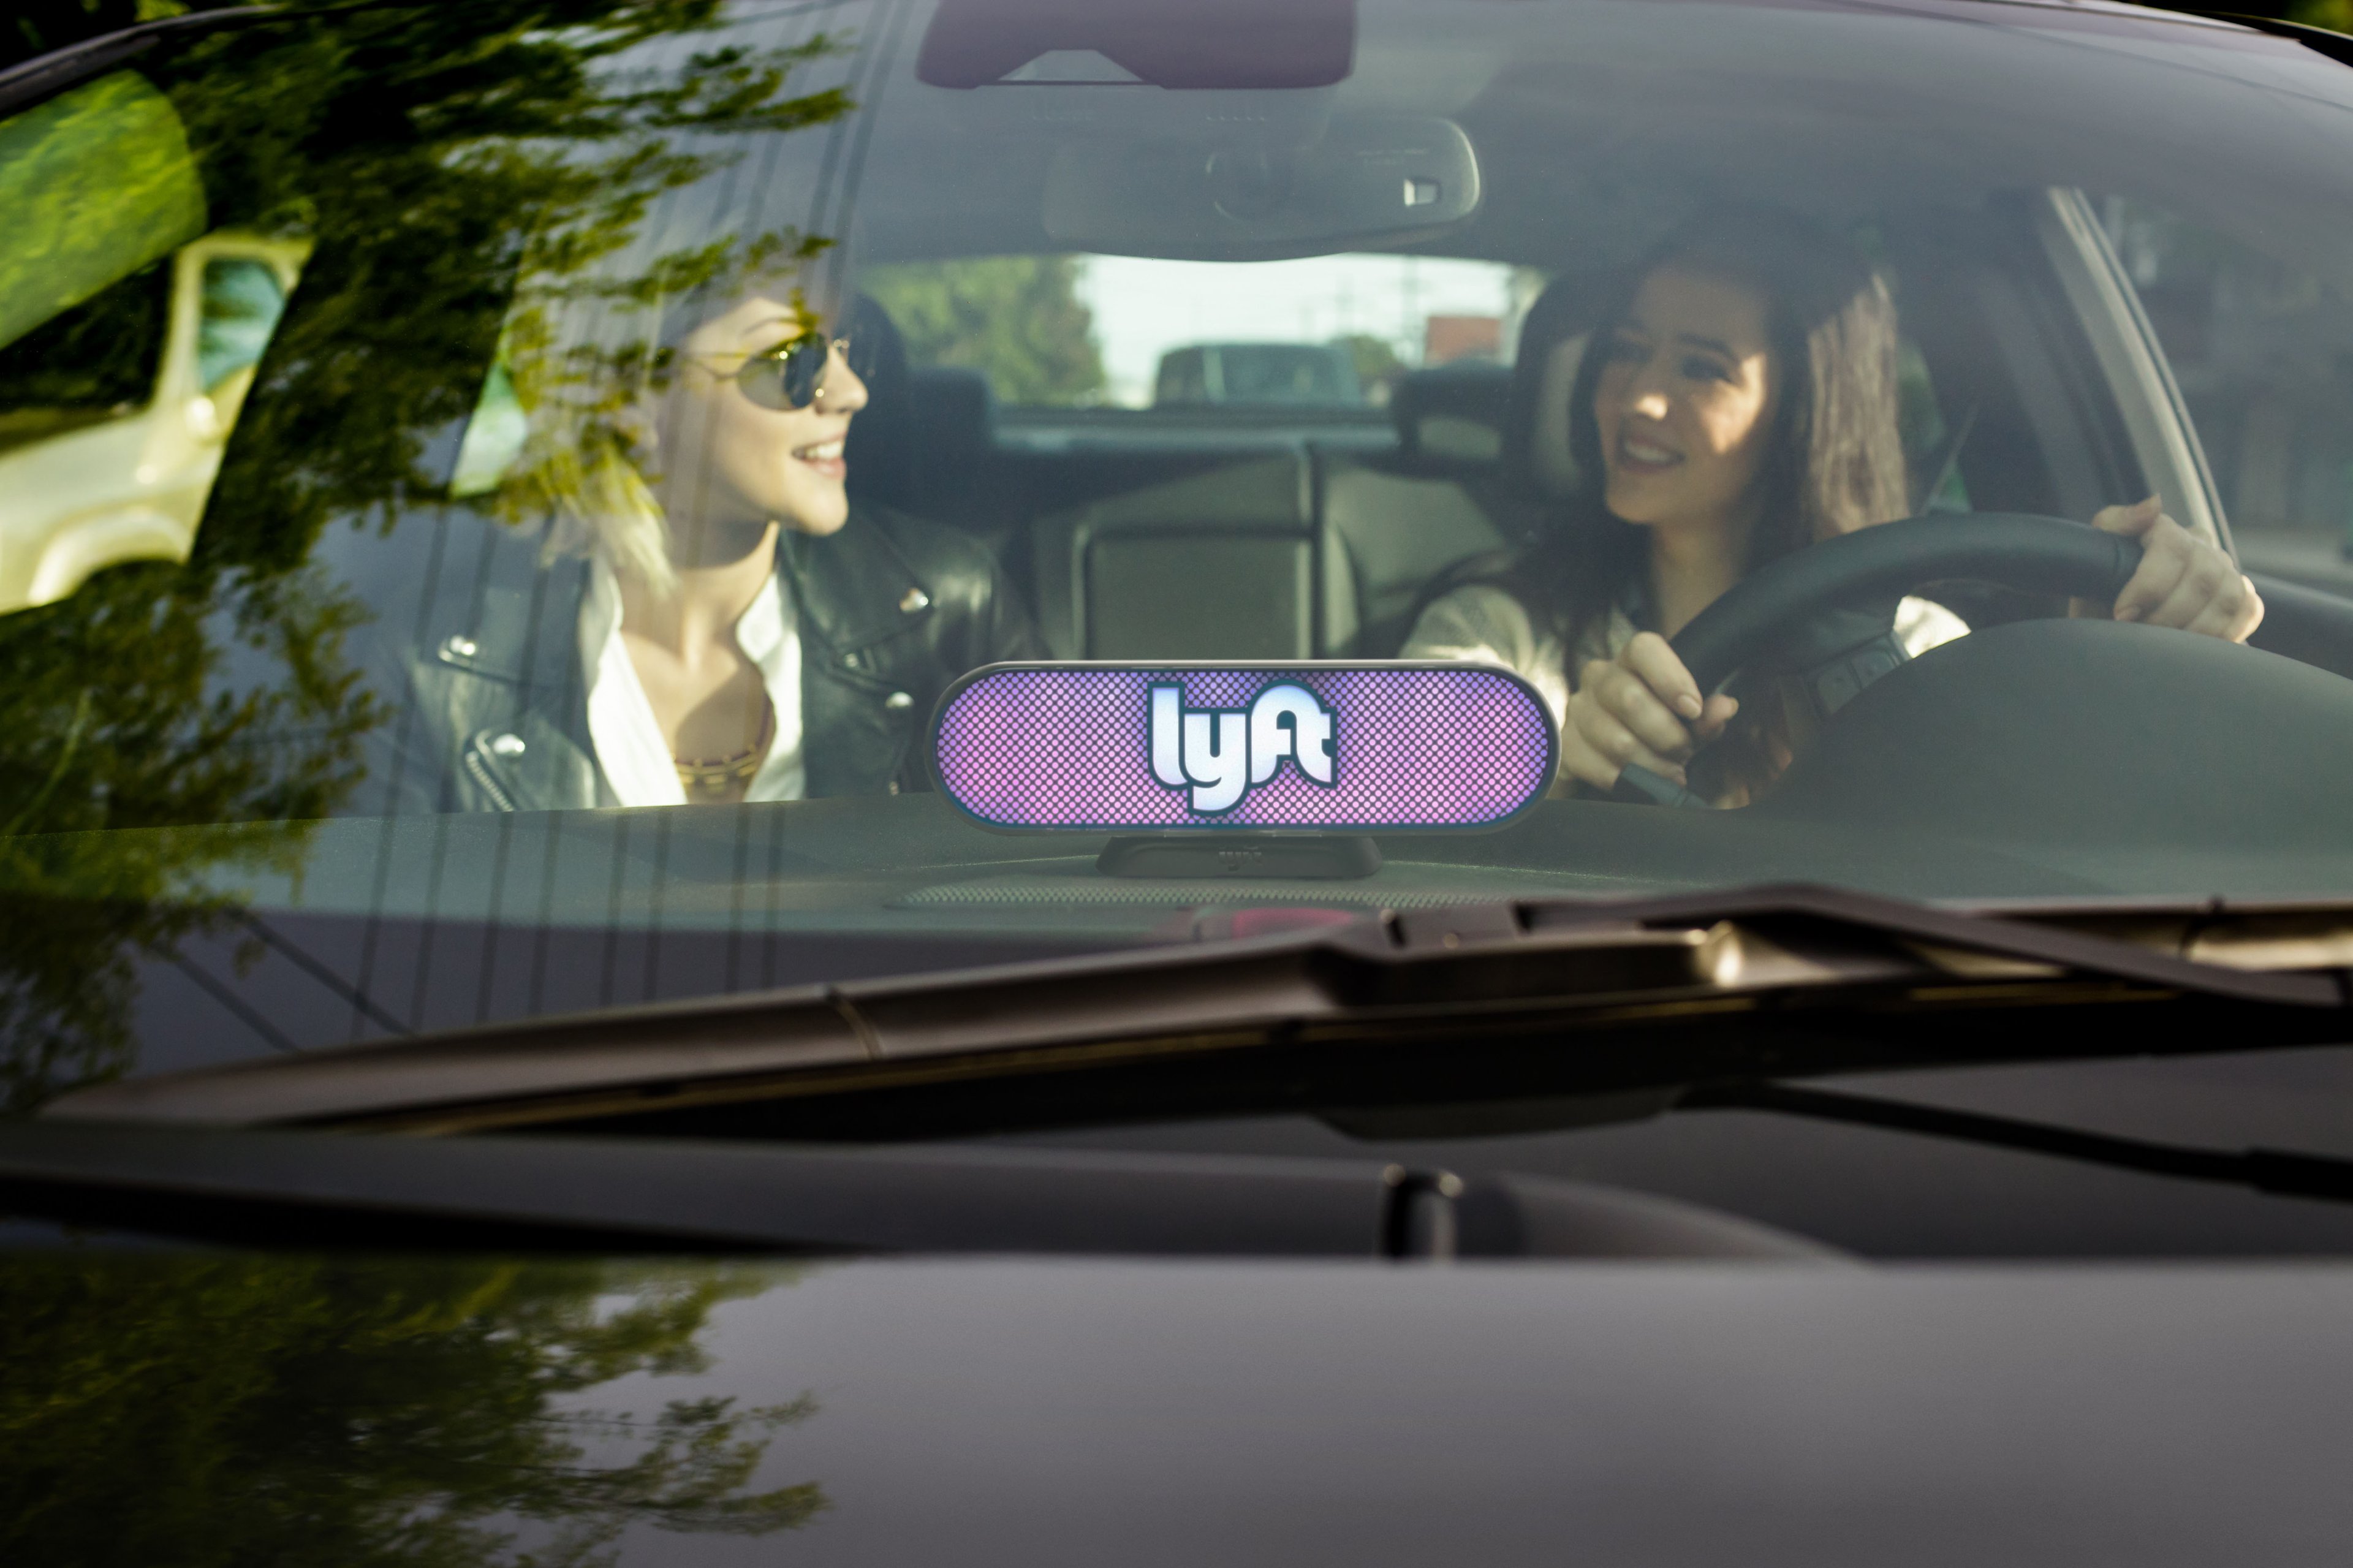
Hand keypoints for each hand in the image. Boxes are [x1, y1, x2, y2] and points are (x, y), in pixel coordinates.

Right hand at [1562, 631, 1739, 792]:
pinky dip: (1627, 781)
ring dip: (1653, 764)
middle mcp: (1598, 678)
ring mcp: (1577, 710)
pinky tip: (1639, 783)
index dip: (1671, 678)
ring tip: (1669, 771)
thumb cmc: (1654, 732)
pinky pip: (1598, 767)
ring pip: (1618, 741)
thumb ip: (1706, 716)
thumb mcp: (1686, 723)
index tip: (1693, 709)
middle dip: (1667, 735)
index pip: (1644, 648)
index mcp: (1631, 661)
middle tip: (1684, 753)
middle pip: (1630, 699)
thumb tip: (1725, 707)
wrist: (1607, 759)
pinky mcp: (1564, 745)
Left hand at [2086, 495, 2263, 641]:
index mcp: (2166, 531)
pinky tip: (2196, 643)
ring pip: (2229, 598)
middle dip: (2168, 615)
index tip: (2123, 614)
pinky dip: (2225, 632)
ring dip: (2194, 629)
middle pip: (2202, 578)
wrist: (2112, 626)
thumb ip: (2116, 524)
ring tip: (2165, 644)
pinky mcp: (2241, 597)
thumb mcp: (2094, 560)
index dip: (2149, 585)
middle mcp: (2201, 547)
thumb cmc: (2100, 594)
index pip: (2174, 546)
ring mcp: (2224, 572)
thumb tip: (2154, 505)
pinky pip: (2248, 611)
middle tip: (2143, 633)